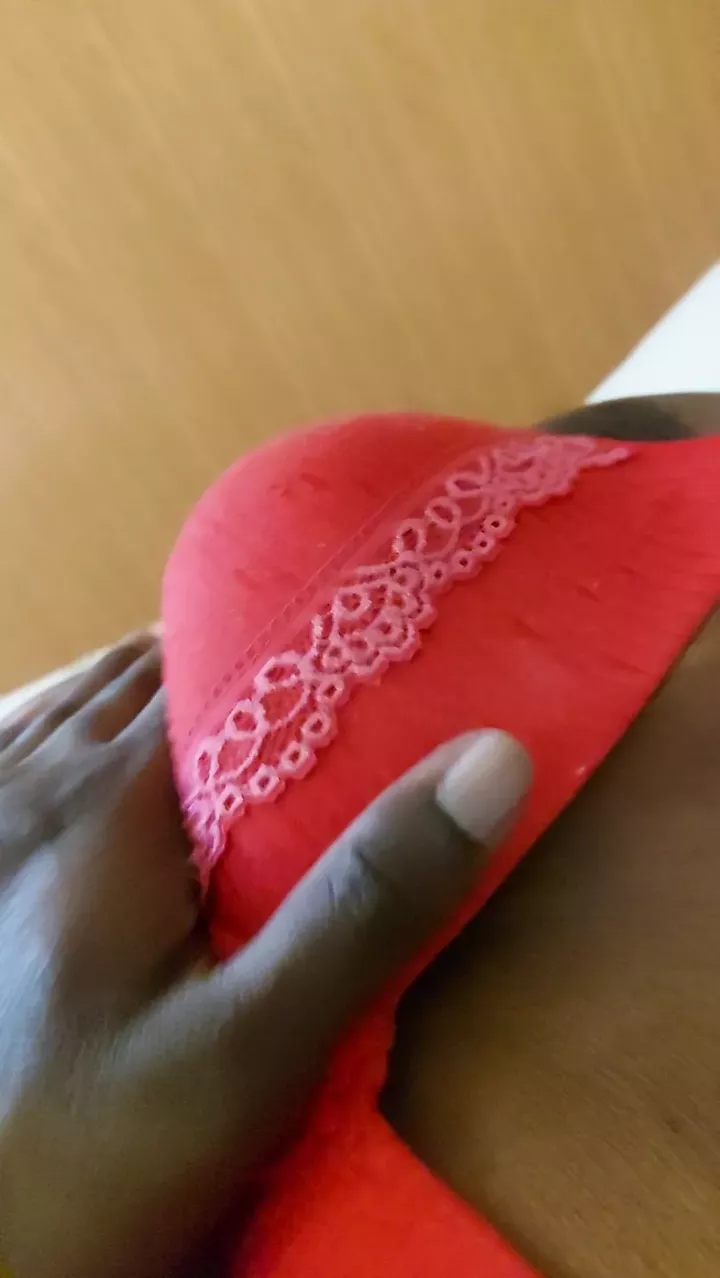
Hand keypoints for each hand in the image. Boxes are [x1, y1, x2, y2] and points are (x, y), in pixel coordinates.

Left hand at [0, 637, 529, 1276]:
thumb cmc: (93, 1154)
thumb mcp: (247, 1056)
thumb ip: (363, 908)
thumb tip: (489, 760)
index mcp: (102, 802)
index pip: (214, 674)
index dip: (301, 661)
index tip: (375, 668)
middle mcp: (31, 785)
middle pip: (148, 684)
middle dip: (238, 678)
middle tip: (326, 698)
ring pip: (85, 709)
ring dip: (165, 698)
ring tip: (244, 716)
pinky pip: (29, 749)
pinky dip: (86, 727)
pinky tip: (112, 757)